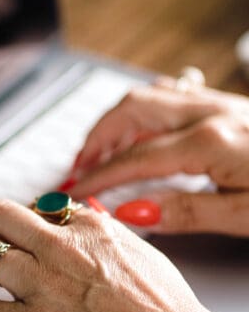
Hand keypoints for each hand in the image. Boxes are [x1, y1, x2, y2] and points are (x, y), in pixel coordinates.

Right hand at [70, 79, 248, 234]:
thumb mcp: (244, 215)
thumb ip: (188, 212)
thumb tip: (135, 211)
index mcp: (212, 142)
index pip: (137, 157)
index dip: (101, 175)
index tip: (78, 189)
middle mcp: (213, 112)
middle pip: (133, 109)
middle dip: (98, 136)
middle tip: (80, 165)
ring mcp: (222, 103)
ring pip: (151, 97)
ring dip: (119, 121)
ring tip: (103, 152)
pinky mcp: (231, 105)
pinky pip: (173, 97)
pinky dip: (145, 113)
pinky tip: (142, 133)